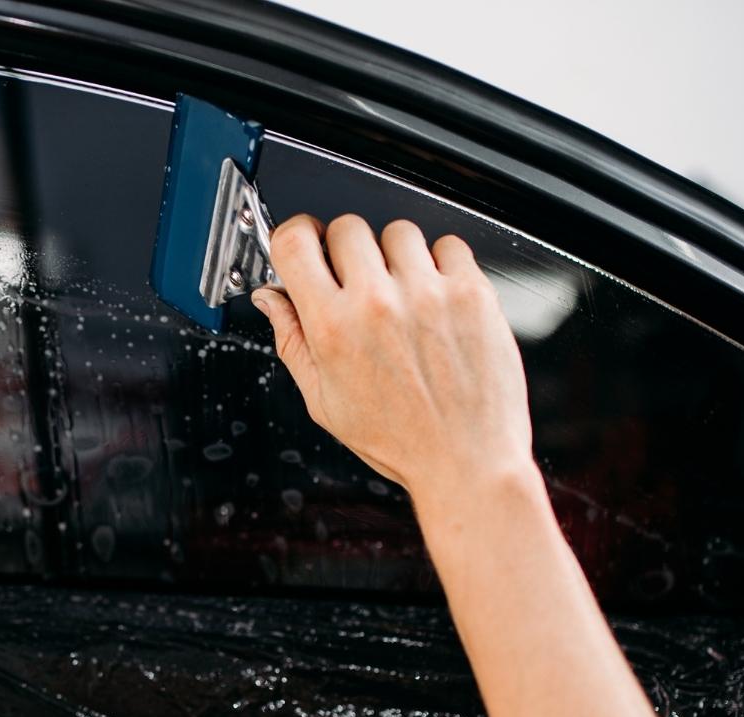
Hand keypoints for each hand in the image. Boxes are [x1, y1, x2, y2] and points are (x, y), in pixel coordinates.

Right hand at [253, 214, 534, 502]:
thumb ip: (293, 341)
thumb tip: (272, 300)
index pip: (294, 242)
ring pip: (398, 231)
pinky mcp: (471, 293)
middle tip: (356, 281)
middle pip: (346, 227)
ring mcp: (428, 294)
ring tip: (402, 294)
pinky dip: (441, 262)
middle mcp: (378, 304)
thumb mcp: (324, 401)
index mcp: (334, 329)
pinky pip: (449, 244)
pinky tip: (435, 296)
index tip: (305, 244)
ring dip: (395, 255)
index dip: (294, 235)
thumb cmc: (401, 441)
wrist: (468, 461)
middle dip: (345, 250)